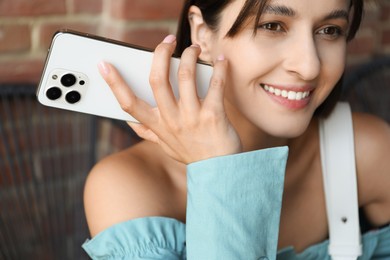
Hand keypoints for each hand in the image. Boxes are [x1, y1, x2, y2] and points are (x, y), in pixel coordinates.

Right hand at [98, 35, 241, 163]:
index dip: (114, 83)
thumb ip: (147, 131)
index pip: (128, 104)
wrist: (219, 171)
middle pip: (157, 80)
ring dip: (190, 55)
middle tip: (167, 41)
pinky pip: (216, 84)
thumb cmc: (191, 153)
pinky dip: (219, 68)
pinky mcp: (214, 115)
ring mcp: (192, 118)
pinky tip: (220, 60)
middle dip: (160, 54)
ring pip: (185, 75)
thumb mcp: (164, 145)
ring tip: (193, 49)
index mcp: (156, 126)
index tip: (103, 64)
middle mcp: (171, 120)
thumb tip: (129, 120)